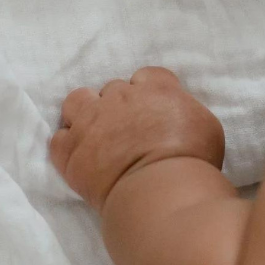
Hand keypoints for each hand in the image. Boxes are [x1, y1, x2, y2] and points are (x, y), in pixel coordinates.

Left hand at [50, 67, 224, 211]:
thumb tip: (178, 116)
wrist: (161, 189)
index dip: (146, 92)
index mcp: (155, 87)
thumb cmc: (192, 159)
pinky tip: (78, 159)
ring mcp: (92, 121)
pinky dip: (67, 147)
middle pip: (112, 89)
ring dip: (83, 114)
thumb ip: (186, 111)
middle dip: (117, 106)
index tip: (150, 111)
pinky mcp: (72, 150)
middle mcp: (120, 96)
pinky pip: (58, 140)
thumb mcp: (206, 125)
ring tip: (92, 135)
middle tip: (126, 132)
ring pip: (76, 101)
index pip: (145, 76)